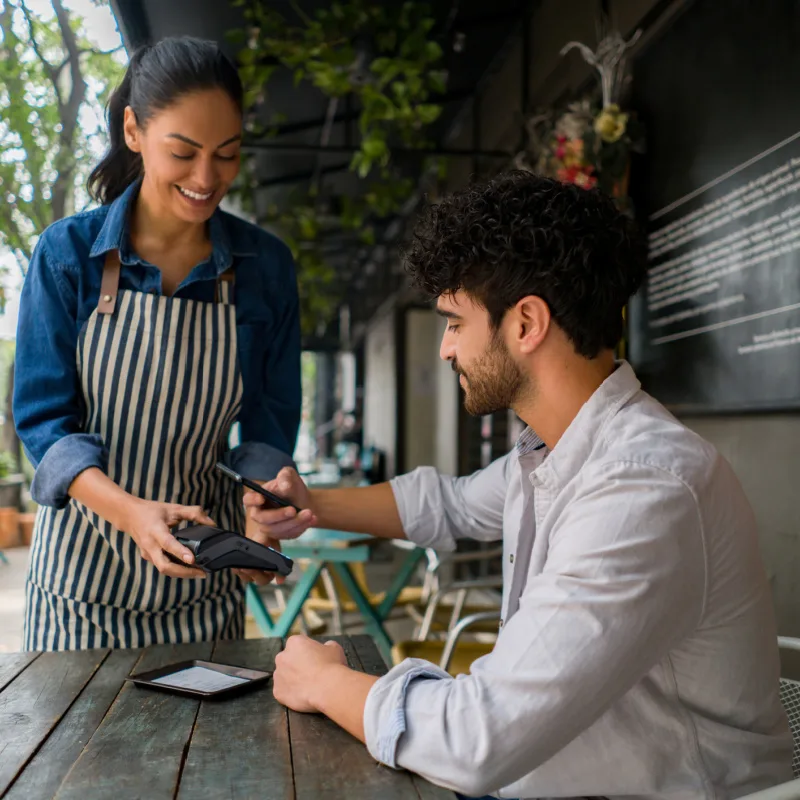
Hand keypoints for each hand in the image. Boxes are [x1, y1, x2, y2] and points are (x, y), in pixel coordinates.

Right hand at [121, 498, 213, 578]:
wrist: (129, 516)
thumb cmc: (153, 511)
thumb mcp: (173, 508)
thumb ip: (194, 513)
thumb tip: (212, 523)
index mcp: (155, 531)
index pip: (168, 544)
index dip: (180, 552)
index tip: (192, 559)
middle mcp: (150, 545)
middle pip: (165, 566)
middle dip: (184, 572)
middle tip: (202, 573)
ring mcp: (148, 554)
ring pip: (164, 569)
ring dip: (182, 573)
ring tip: (200, 573)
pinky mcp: (149, 557)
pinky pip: (163, 567)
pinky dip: (176, 570)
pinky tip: (189, 570)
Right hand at [235, 468, 316, 586]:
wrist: (304, 501)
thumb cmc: (292, 487)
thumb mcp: (289, 475)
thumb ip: (285, 477)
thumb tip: (284, 485)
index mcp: (258, 497)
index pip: (248, 500)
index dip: (252, 500)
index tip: (262, 498)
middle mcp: (261, 514)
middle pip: (263, 520)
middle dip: (279, 516)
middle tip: (293, 509)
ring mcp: (270, 527)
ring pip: (277, 530)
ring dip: (294, 522)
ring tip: (309, 513)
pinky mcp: (281, 535)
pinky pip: (289, 535)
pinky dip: (302, 527)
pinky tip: (312, 519)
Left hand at [273, 636, 347, 712]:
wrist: (327, 688)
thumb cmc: (331, 666)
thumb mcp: (334, 648)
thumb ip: (327, 646)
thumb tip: (326, 648)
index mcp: (294, 642)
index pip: (299, 645)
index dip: (308, 653)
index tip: (316, 660)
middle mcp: (281, 656)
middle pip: (288, 660)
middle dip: (298, 665)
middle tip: (312, 673)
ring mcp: (277, 675)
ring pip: (284, 676)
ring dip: (293, 679)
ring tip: (309, 686)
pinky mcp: (277, 692)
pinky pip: (283, 692)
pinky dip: (291, 694)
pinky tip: (303, 694)